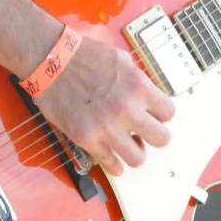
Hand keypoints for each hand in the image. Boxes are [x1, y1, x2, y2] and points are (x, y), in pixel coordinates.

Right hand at [37, 34, 174, 175]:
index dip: (160, 113)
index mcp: (138, 86)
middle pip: (161, 139)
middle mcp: (127, 109)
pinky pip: (111, 165)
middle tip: (143, 130)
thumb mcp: (121, 59)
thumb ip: (137, 80)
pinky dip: (114, 164)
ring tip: (126, 142)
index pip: (168, 113)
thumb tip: (148, 96)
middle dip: (154, 135)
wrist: (52, 60)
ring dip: (134, 151)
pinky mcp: (88, 140)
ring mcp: (107, 128)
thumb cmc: (84, 55)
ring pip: (138, 159)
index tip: (153, 114)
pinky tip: (112, 156)